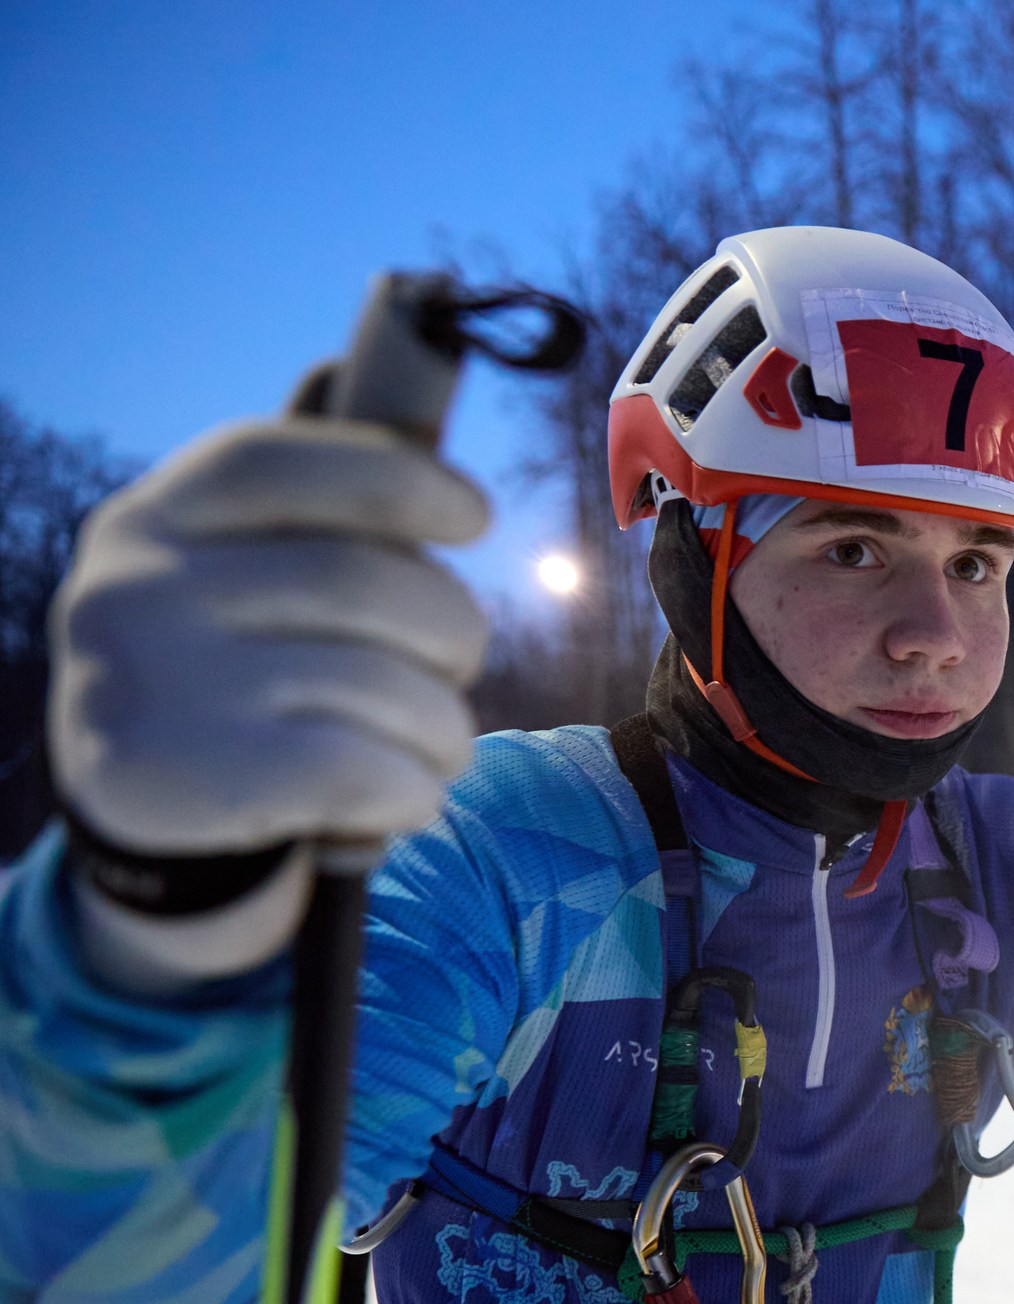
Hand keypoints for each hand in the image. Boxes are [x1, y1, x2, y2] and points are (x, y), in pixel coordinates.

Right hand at [50, 414, 489, 980]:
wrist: (146, 820)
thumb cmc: (237, 673)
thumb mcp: (241, 575)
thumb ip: (303, 500)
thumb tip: (347, 367)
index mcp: (153, 518)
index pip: (277, 462)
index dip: (399, 479)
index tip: (474, 515)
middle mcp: (133, 589)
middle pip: (363, 582)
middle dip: (454, 630)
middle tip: (456, 667)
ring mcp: (152, 685)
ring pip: (380, 686)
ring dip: (445, 727)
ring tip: (434, 746)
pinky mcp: (181, 780)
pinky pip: (361, 771)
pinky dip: (413, 789)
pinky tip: (399, 796)